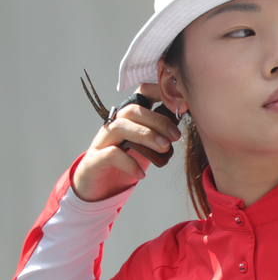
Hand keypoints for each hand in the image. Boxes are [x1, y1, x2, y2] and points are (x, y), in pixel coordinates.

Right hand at [72, 84, 181, 201]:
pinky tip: (141, 173)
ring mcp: (102, 141)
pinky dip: (129, 163)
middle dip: (157, 121)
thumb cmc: (126, 162)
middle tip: (175, 136)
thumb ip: (160, 136)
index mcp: (129, 118)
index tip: (179, 102)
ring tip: (164, 148)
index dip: (159, 92)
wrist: (99, 187)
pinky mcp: (95, 159)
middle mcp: (114, 125)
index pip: (141, 94)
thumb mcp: (146, 147)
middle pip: (133, 110)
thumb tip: (180, 129)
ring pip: (121, 127)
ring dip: (146, 136)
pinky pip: (111, 154)